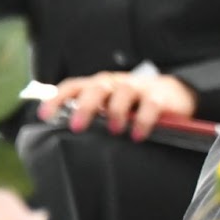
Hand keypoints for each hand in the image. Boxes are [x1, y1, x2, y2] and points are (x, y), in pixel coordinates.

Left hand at [37, 71, 197, 139]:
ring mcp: (139, 88)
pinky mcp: (161, 96)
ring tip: (115, 130)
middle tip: (78, 126)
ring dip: (116, 111)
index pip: (74, 86)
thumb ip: (91, 116)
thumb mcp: (110, 107)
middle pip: (97, 87)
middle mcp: (116, 84)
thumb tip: (61, 134)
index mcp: (99, 86)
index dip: (57, 99)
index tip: (44, 115)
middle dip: (85, 106)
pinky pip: (150, 105)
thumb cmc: (134, 105)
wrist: (175, 95)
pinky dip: (143, 120)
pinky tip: (138, 135)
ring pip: (124, 92)